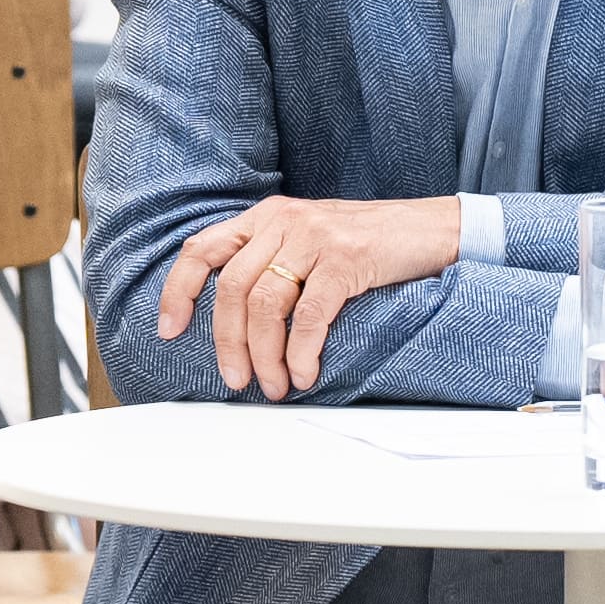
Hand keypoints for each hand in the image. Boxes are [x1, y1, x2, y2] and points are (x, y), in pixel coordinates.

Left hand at [156, 194, 464, 397]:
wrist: (434, 229)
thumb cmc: (371, 245)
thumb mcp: (310, 241)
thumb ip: (273, 262)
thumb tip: (236, 325)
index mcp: (267, 217)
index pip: (202, 249)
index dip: (178, 291)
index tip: (169, 330)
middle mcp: (284, 221)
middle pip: (232, 288)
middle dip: (228, 343)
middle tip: (237, 381)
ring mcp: (315, 237)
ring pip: (266, 305)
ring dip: (264, 356)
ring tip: (275, 386)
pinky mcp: (346, 258)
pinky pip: (309, 314)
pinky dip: (301, 351)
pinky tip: (305, 373)